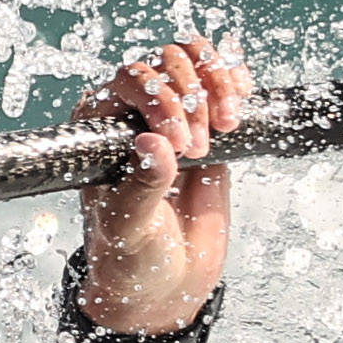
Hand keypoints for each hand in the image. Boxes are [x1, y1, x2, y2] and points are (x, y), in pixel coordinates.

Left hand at [69, 37, 252, 336]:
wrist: (165, 281)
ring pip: (195, 61)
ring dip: (218, 82)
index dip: (161, 100)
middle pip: (167, 63)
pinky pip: (221, 80)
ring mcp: (171, 114)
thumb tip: (152, 143)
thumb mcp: (128, 227)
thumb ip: (139, 187)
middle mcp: (131, 112)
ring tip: (227, 125)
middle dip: (192, 97)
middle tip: (199, 149)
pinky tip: (242, 97)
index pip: (131, 81)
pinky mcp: (206, 124)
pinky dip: (234, 77)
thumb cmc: (131, 257)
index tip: (178, 146)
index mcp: (100, 127)